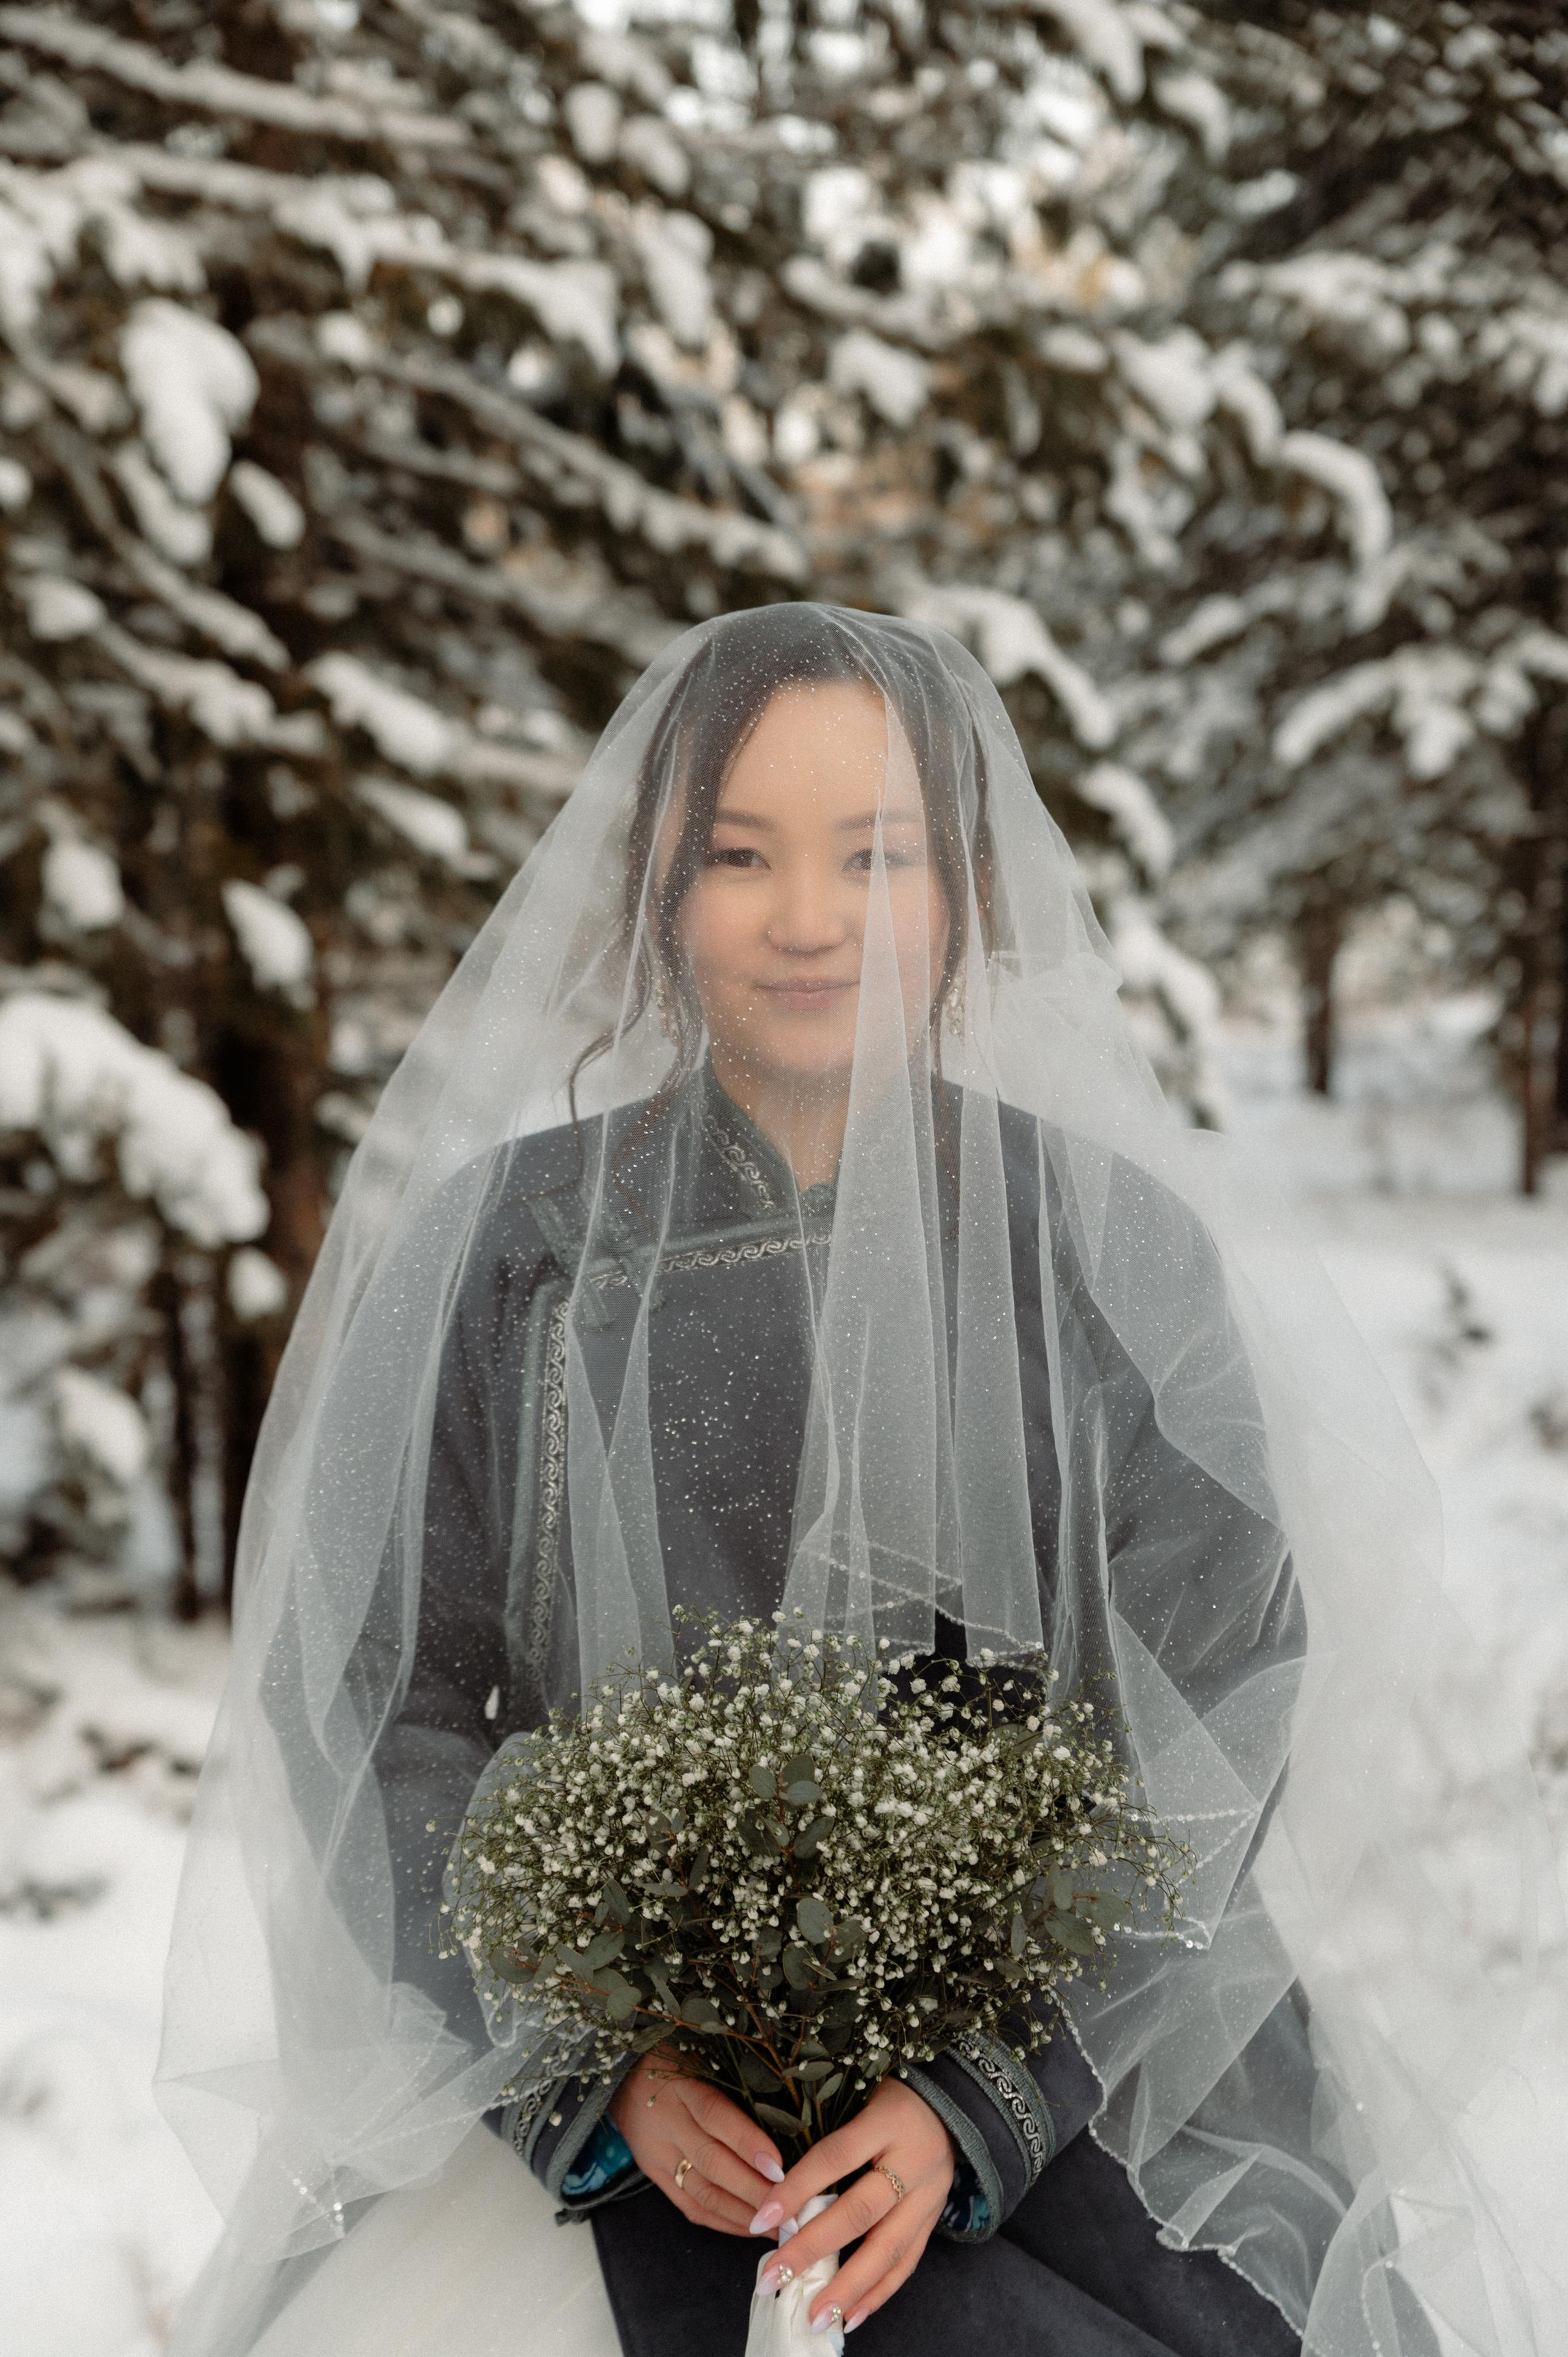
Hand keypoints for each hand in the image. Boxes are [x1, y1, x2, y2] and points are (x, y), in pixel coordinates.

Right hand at [610, 2051, 785, 2235]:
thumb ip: (737, 2088)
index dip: (747, 2142)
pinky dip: (722, 2221)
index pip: (714, 2115)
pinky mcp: (655, 2176)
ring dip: (743, 2213)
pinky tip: (750, 2229)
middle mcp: (667, 2123)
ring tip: (779, 2226)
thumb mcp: (705, 2060)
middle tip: (791, 2208)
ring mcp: (658, 2155)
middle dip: (753, 2190)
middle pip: (711, 2162)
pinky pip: (690, 2207)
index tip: (780, 2167)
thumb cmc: (679, 2061)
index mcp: (682, 2085)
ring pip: (702, 2192)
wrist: (625, 2078)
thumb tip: (789, 2124)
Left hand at [750, 2077, 953, 2333]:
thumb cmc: (889, 2098)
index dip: (796, 2188)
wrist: (951, 2104)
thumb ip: (827, 2137)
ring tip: (815, 2316)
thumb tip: (776, 2189)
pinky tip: (850, 2316)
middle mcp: (912, 2161)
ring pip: (888, 2248)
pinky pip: (907, 2263)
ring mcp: (928, 2195)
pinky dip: (878, 2293)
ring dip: (848, 2287)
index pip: (834, 2157)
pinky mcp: (934, 2219)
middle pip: (859, 2211)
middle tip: (773, 2279)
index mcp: (887, 2121)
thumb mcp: (859, 2097)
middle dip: (813, 2250)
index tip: (759, 2219)